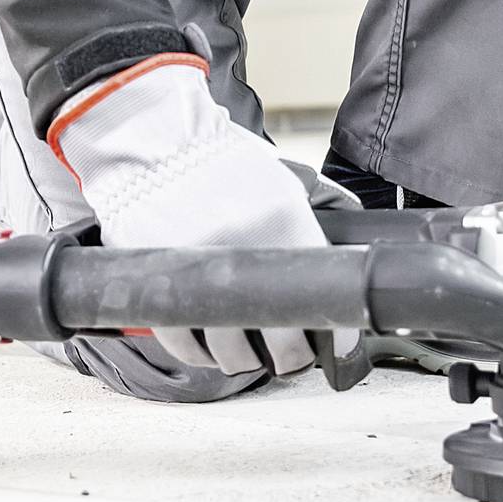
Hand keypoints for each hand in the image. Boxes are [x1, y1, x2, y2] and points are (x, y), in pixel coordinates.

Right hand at [49, 53, 331, 376]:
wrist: (153, 139)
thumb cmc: (218, 159)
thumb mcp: (279, 179)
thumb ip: (311, 215)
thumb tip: (349, 243)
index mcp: (282, 222)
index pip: (320, 297)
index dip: (335, 333)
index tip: (337, 342)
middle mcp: (243, 250)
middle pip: (279, 341)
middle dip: (291, 358)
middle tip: (291, 357)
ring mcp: (197, 270)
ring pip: (229, 350)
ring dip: (243, 362)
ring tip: (249, 356)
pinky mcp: (158, 281)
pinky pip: (180, 341)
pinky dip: (196, 353)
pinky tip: (208, 349)